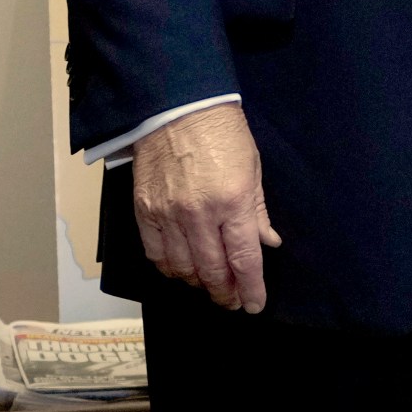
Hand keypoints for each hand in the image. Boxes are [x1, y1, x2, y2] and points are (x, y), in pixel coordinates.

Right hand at [130, 103, 281, 312]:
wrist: (177, 106)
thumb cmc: (222, 133)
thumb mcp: (252, 169)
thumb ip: (258, 212)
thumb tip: (267, 243)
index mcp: (233, 201)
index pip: (243, 259)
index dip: (250, 288)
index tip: (254, 305)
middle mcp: (199, 214)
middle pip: (212, 270)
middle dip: (225, 292)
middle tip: (232, 300)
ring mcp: (168, 214)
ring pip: (182, 268)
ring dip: (198, 283)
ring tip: (209, 285)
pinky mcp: (144, 210)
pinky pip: (155, 253)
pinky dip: (169, 268)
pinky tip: (181, 270)